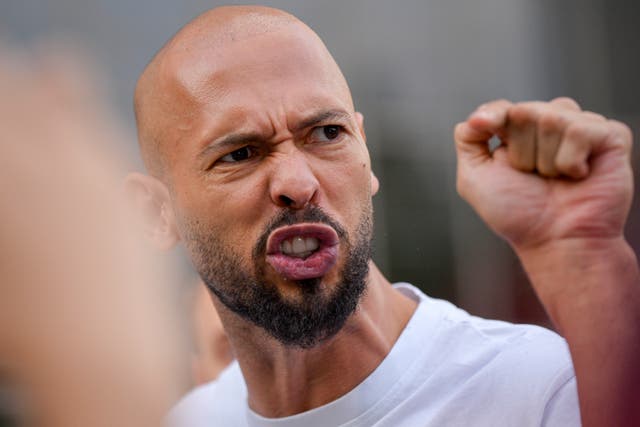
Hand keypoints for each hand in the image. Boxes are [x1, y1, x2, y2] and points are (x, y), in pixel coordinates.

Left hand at [454, 97, 632, 250]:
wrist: (556, 242)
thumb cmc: (519, 216)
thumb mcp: (474, 179)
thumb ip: (467, 141)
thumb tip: (474, 115)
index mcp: (518, 134)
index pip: (502, 107)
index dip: (491, 116)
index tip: (483, 128)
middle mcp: (549, 127)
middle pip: (524, 110)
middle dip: (520, 151)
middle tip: (533, 177)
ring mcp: (580, 129)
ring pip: (551, 116)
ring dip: (545, 159)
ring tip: (555, 180)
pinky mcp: (609, 136)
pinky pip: (580, 129)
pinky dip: (570, 160)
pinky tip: (578, 176)